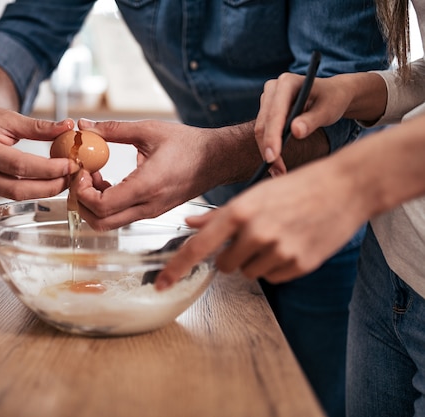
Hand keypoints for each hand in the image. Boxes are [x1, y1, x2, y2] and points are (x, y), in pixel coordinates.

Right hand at [0, 100, 79, 199]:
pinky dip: (32, 189)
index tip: (70, 165)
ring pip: (16, 195)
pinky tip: (49, 182)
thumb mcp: (8, 117)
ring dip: (44, 190)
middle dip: (50, 186)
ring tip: (65, 179)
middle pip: (18, 188)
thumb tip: (67, 126)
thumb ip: (38, 126)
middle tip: (72, 178)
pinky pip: (10, 194)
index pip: (19, 165)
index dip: (48, 168)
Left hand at [74, 118, 227, 229]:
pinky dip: (106, 204)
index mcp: (147, 186)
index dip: (82, 191)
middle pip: (100, 222)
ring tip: (95, 178)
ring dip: (94, 204)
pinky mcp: (151, 212)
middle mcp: (148, 206)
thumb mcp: (149, 130)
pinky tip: (109, 181)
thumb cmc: (188, 144)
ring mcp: (150, 213)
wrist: (216, 160)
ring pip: (108, 223)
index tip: (81, 171)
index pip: (102, 206)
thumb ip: (113, 129)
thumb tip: (85, 125)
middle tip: (82, 178)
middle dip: (82, 202)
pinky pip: (120, 217)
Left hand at [154, 156, 367, 288]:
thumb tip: (189, 224)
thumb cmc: (295, 187)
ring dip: (254, 260)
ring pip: (248, 273)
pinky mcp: (299, 264)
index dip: (176, 268)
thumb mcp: (253, 194)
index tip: (160, 284)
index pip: (198, 247)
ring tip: (276, 235)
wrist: (344, 187)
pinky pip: (272, 277)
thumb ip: (218, 215)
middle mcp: (256, 232)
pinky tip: (291, 243)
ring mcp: (279, 250)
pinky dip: (276, 266)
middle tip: (252, 235)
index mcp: (240, 211)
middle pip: (224, 265)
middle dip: (231, 255)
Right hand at [254, 73, 353, 174]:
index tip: (273, 158)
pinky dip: (269, 148)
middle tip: (278, 172)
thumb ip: (312, 120)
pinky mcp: (267, 110)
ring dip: (267, 151)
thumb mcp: (328, 110)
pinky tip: (277, 164)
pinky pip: (264, 131)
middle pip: (263, 123)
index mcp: (287, 83)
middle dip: (268, 148)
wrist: (333, 94)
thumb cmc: (333, 100)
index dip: (272, 136)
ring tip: (279, 172)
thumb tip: (295, 131)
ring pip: (260, 129)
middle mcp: (273, 88)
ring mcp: (268, 98)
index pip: (275, 113)